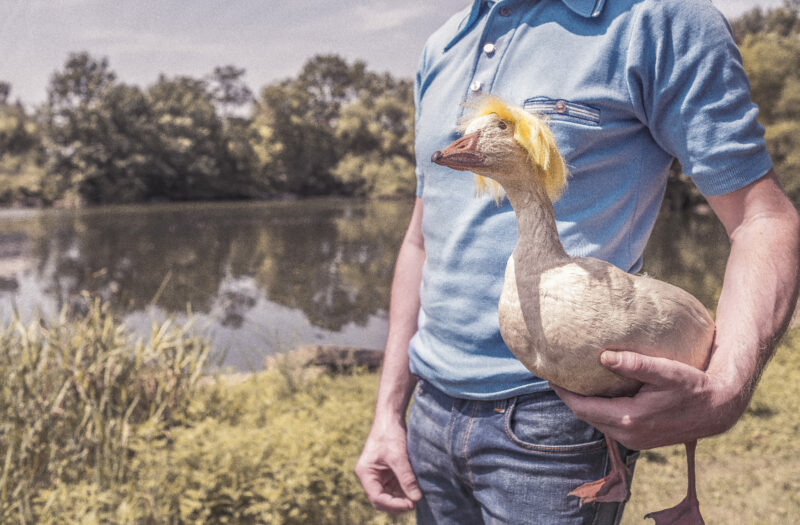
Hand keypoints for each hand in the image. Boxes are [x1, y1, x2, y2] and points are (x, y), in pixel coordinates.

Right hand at [355, 421, 421, 512]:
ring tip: (416, 498)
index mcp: (365, 473)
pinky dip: (404, 490)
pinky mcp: (388, 471)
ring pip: (389, 495)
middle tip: (413, 505)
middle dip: (397, 504)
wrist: (391, 417)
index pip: (377, 497)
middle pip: (381, 499)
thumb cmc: (390, 434)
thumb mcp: (399, 457)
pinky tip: (415, 490)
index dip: (393, 504)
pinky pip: (395, 486)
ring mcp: (379, 474)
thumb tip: (416, 499)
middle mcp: (370, 476)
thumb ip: (406, 478)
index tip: (410, 504)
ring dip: (401, 498)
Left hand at [551, 350, 748, 449]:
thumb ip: (634, 364)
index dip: (564, 393)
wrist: (718, 410)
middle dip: (569, 398)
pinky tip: (596, 393)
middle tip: (555, 376)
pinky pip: (610, 424)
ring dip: (583, 405)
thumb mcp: (665, 371)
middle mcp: (628, 435)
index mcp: (629, 419)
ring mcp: (635, 440)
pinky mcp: (641, 439)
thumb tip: (603, 356)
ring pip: (597, 422)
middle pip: (586, 416)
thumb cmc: (693, 386)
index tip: (549, 376)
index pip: (583, 408)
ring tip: (571, 383)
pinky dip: (598, 410)